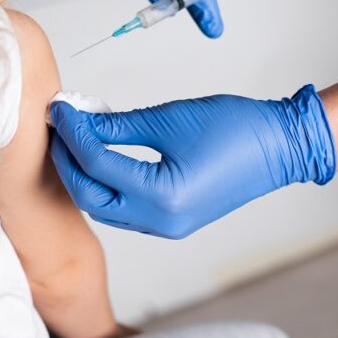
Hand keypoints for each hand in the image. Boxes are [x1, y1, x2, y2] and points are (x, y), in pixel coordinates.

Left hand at [49, 86, 335, 238]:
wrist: (279, 147)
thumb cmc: (234, 128)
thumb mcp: (169, 119)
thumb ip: (119, 125)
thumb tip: (80, 121)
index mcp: (162, 196)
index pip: (97, 164)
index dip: (73, 133)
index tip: (59, 109)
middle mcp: (161, 221)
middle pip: (91, 197)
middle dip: (68, 162)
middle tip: (58, 129)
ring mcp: (167, 227)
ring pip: (105, 208)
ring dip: (84, 176)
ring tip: (74, 140)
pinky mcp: (172, 223)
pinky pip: (125, 211)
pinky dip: (106, 186)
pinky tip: (100, 159)